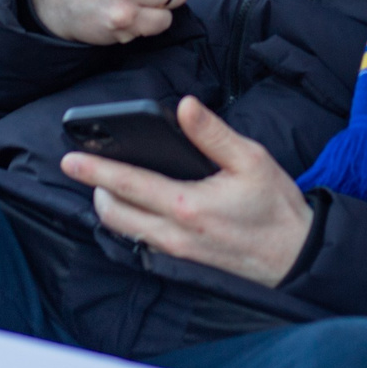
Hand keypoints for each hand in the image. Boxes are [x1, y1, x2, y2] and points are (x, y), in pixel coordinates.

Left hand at [61, 97, 314, 287]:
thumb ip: (212, 134)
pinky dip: (128, 222)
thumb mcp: (251, 160)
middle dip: (96, 188)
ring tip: (108, 182)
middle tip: (87, 165)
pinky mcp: (181, 261)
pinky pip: (141, 241)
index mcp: (188, 205)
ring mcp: (175, 252)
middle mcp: (174, 233)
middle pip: (114, 213)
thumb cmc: (276, 206)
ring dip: (110, 206)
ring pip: (123, 230)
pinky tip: (136, 205)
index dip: (96, 169)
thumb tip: (184, 106)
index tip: (70, 158)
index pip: (129, 184)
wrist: (296, 257)